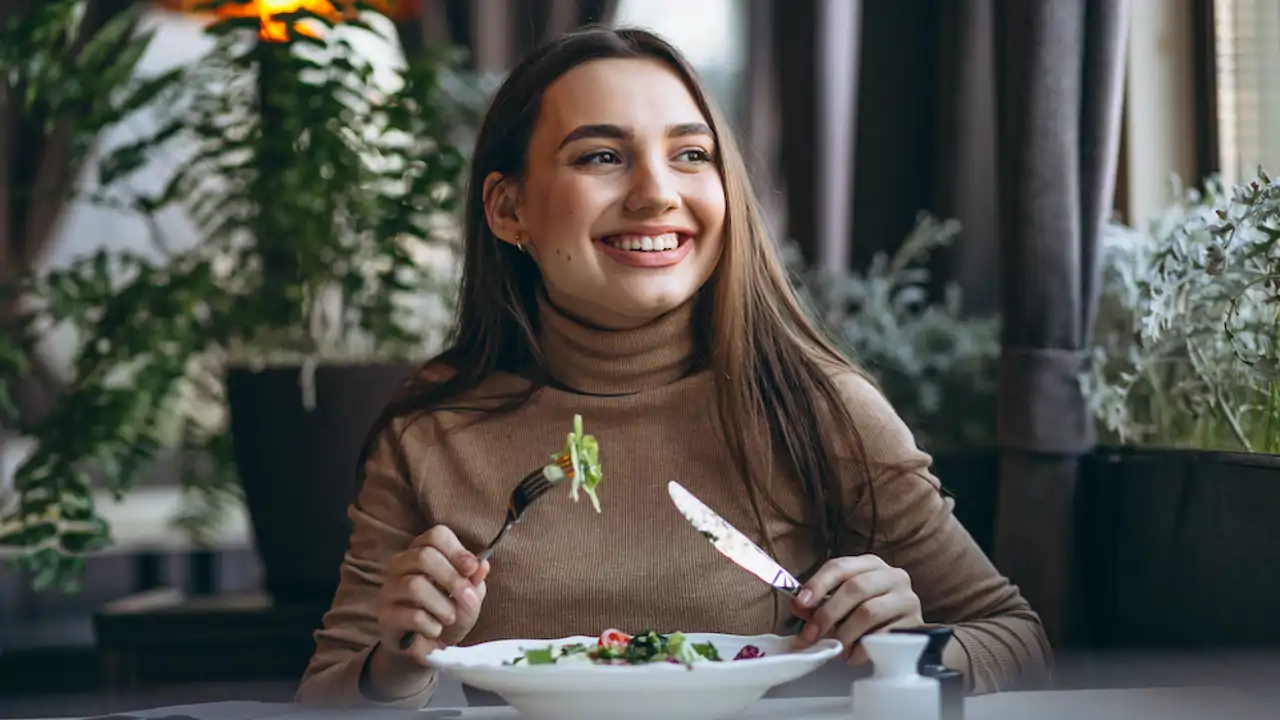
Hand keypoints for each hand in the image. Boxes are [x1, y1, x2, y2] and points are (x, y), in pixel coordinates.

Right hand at [376, 525, 490, 665]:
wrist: (430, 647)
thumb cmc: (449, 614)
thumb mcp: (469, 596)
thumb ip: (474, 579)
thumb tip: (482, 565)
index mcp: (422, 551)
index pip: (436, 536)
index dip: (457, 551)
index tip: (472, 570)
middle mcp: (400, 565)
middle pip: (423, 556)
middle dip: (452, 579)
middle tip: (467, 598)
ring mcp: (389, 589)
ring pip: (415, 585)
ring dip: (442, 605)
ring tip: (450, 618)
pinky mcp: (385, 615)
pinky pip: (411, 615)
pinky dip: (431, 625)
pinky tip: (435, 630)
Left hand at [789, 555, 922, 664]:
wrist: (903, 632)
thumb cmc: (867, 613)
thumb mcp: (842, 603)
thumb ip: (819, 603)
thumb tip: (798, 606)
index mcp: (870, 564)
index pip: (839, 566)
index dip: (817, 584)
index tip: (800, 604)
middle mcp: (892, 576)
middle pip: (855, 588)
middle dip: (828, 612)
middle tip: (811, 634)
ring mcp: (907, 598)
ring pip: (869, 611)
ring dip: (845, 633)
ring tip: (835, 647)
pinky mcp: (915, 624)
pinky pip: (884, 636)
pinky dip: (862, 648)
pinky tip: (852, 655)